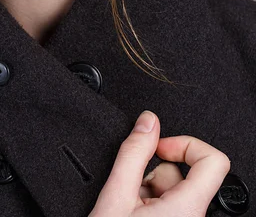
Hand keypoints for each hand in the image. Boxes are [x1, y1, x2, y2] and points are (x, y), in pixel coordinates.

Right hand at [88, 110, 230, 215]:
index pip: (214, 161)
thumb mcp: (115, 195)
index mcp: (188, 210)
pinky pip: (168, 208)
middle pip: (184, 176)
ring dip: (146, 191)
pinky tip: (129, 215)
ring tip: (125, 208)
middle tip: (130, 188)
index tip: (159, 147)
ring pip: (173, 193)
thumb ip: (133, 152)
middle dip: (152, 174)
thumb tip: (148, 122)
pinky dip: (147, 206)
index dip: (186, 144)